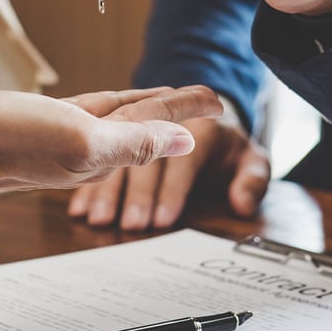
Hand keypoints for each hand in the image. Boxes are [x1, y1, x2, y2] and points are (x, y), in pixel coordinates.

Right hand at [0, 86, 222, 196]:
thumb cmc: (10, 142)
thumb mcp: (82, 139)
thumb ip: (135, 141)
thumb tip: (188, 142)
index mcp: (103, 153)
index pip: (158, 128)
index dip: (189, 110)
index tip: (221, 99)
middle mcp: (88, 149)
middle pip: (143, 123)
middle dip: (176, 111)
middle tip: (207, 95)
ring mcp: (64, 138)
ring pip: (117, 118)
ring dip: (146, 107)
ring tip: (169, 97)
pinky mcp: (40, 125)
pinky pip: (86, 113)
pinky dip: (108, 106)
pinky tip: (109, 102)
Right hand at [67, 117, 269, 229]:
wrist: (208, 106)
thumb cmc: (229, 145)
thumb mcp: (251, 159)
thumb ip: (251, 181)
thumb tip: (244, 204)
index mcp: (202, 131)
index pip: (184, 162)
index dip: (172, 191)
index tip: (163, 220)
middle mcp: (168, 124)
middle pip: (148, 159)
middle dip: (138, 195)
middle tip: (131, 224)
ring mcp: (139, 126)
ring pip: (118, 155)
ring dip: (107, 190)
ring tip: (99, 219)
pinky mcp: (118, 134)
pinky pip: (100, 156)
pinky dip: (89, 184)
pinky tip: (80, 207)